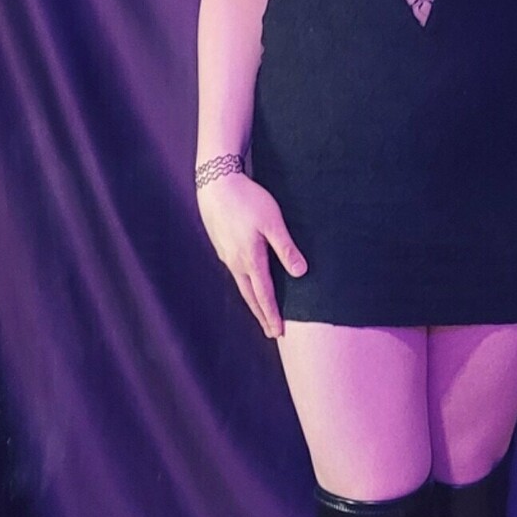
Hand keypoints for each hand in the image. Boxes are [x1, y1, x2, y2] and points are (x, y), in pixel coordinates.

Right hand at [196, 172, 306, 337]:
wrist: (216, 184)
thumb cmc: (248, 199)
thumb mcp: (273, 222)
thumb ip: (286, 248)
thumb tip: (300, 273)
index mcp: (250, 259)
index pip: (264, 294)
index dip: (272, 314)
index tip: (278, 332)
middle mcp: (235, 262)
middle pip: (250, 296)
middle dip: (261, 314)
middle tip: (270, 332)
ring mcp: (226, 255)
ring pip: (241, 284)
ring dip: (252, 300)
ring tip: (260, 311)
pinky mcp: (221, 245)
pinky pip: (235, 272)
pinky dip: (244, 284)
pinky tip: (247, 282)